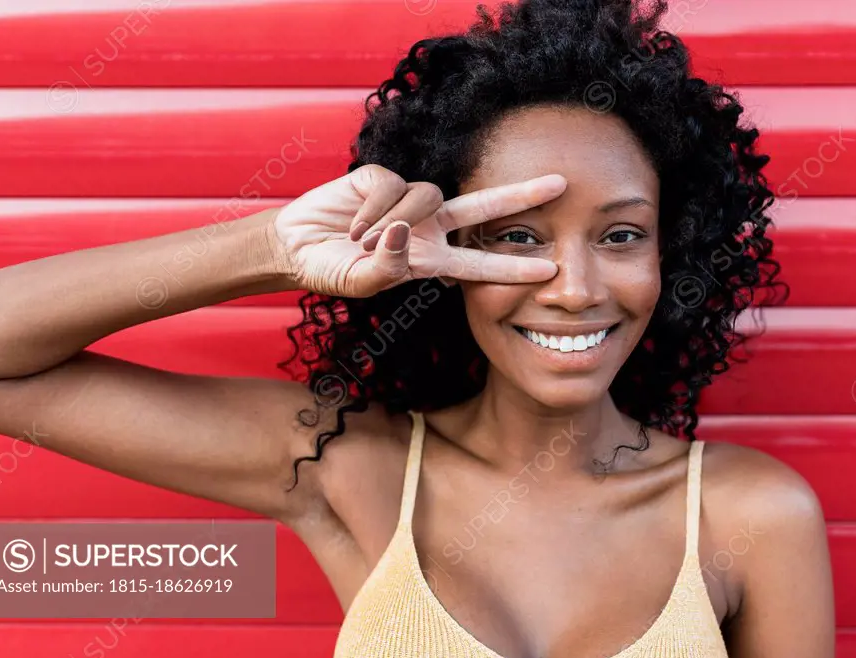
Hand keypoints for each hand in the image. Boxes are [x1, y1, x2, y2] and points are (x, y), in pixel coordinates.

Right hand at [267, 164, 566, 297]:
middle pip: (483, 208)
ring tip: (362, 242)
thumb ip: (385, 267)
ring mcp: (407, 201)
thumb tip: (404, 234)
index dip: (514, 267)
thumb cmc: (331, 271)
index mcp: (431, 259)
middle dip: (521, 196)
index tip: (550, 271)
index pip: (480, 263)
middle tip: (561, 186)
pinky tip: (352, 226)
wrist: (294, 247)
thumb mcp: (360, 281)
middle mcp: (427, 228)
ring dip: (394, 223)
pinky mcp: (382, 178)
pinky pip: (392, 188)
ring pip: (426, 197)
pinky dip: (372, 210)